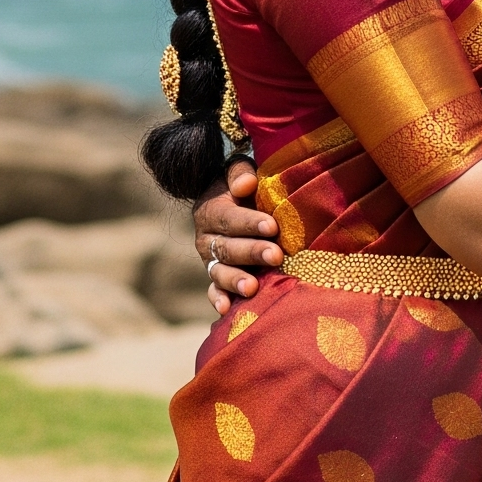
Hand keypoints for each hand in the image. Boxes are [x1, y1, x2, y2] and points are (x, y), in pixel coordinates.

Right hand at [193, 157, 281, 314]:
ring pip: (219, 272)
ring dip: (235, 280)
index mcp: (210, 210)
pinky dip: (218, 300)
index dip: (250, 223)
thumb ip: (240, 173)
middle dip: (252, 252)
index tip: (272, 226)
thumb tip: (247, 184)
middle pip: (227, 248)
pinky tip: (227, 309)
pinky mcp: (215, 279)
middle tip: (276, 256)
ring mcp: (208, 261)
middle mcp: (205, 238)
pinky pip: (213, 291)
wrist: (231, 203)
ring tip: (252, 288)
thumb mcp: (240, 172)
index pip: (229, 218)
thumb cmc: (244, 185)